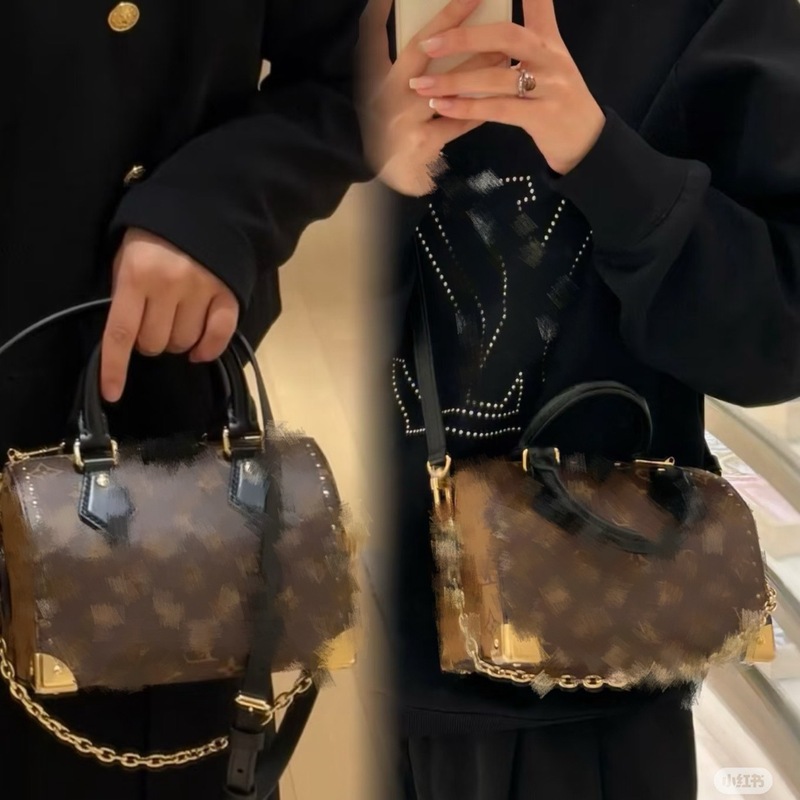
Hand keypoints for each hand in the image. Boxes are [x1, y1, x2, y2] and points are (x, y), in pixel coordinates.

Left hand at [101, 229, 238, 402]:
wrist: (204, 208)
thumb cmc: (156, 236)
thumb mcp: (127, 256)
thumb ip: (126, 293)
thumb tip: (129, 337)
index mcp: (136, 276)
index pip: (121, 332)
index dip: (115, 367)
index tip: (112, 393)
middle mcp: (169, 286)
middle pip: (155, 343)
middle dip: (151, 341)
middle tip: (154, 322)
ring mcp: (202, 290)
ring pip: (184, 344)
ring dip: (179, 342)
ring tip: (178, 322)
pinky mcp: (228, 294)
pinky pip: (218, 336)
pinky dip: (208, 349)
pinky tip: (200, 350)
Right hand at [358, 0, 501, 195]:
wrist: (366, 164)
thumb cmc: (372, 116)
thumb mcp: (369, 76)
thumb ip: (376, 37)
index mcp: (379, 75)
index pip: (408, 37)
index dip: (441, 17)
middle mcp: (391, 95)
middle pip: (425, 56)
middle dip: (460, 35)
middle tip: (489, 14)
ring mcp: (407, 121)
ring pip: (449, 90)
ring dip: (478, 70)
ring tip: (505, 54)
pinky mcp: (423, 145)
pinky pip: (458, 123)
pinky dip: (477, 109)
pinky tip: (497, 97)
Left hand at [409, 0, 605, 175]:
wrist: (586, 143)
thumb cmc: (557, 101)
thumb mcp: (549, 64)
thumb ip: (529, 38)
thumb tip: (497, 25)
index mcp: (550, 41)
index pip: (538, 4)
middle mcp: (551, 58)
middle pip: (507, 37)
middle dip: (465, 38)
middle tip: (429, 44)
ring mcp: (549, 88)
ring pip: (497, 78)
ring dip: (456, 81)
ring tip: (423, 86)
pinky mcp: (542, 117)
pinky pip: (498, 110)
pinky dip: (468, 108)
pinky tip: (443, 107)